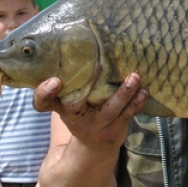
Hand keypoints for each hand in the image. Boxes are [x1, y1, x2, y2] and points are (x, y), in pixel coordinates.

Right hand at [34, 71, 148, 150]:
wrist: (93, 148)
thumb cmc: (82, 112)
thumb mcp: (71, 99)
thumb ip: (74, 79)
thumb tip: (88, 39)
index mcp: (60, 106)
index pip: (43, 102)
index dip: (44, 93)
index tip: (54, 81)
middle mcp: (74, 117)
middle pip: (77, 104)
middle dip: (89, 84)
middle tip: (99, 65)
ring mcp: (94, 127)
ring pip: (109, 110)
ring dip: (124, 93)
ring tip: (135, 76)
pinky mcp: (112, 132)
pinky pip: (126, 117)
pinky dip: (136, 103)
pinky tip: (144, 91)